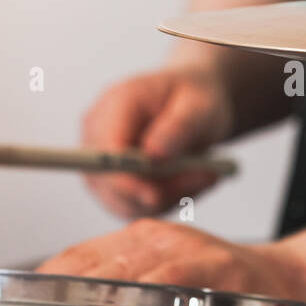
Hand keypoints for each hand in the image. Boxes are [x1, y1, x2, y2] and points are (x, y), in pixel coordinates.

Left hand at [35, 219, 305, 300]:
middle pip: (92, 263)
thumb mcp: (167, 273)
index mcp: (139, 238)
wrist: (286, 278)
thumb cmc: (222, 284)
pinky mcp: (212, 265)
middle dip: (59, 294)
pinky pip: (170, 277)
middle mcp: (157, 236)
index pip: (78, 255)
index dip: (45, 281)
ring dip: (91, 297)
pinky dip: (144, 293)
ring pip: (124, 270)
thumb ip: (124, 284)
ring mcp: (185, 248)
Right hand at [81, 67, 233, 217]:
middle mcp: (99, 133)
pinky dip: (166, 202)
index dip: (123, 179)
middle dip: (156, 192)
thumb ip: (179, 127)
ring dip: (167, 198)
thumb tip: (153, 155)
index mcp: (116, 104)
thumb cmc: (196, 98)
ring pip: (123, 202)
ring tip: (205, 175)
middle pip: (108, 182)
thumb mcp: (200, 106)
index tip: (156, 196)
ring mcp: (102, 160)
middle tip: (206, 177)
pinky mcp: (112, 184)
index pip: (104, 151)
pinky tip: (191, 182)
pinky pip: (135, 207)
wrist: (195, 106)